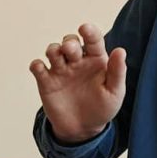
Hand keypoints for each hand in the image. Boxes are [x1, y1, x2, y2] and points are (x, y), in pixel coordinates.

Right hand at [31, 23, 125, 142]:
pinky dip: (36, 65)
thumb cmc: (102, 108)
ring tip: (57, 58)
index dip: (89, 31)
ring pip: (52, 50)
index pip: (92, 40)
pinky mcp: (46, 82)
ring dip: (53, 50)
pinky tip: (40, 68)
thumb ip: (117, 72)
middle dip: (68, 42)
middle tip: (70, 51)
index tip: (84, 28)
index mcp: (95, 60)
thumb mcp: (114, 92)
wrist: (82, 129)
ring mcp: (60, 71)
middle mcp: (76, 62)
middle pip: (69, 42)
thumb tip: (120, 50)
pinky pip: (37, 68)